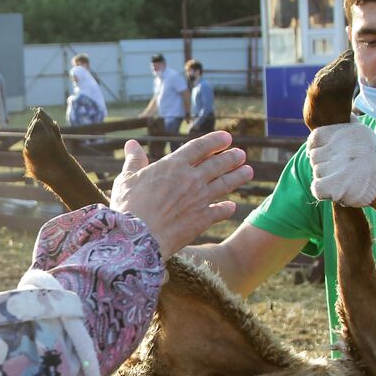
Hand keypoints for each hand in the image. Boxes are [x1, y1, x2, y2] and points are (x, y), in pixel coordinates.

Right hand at [110, 132, 252, 254]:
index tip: (226, 137)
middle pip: (217, 164)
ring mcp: (199, 199)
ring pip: (225, 184)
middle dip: (231, 158)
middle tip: (241, 154)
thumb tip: (131, 143)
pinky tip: (231, 206)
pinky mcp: (202, 220)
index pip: (199, 147)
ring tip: (248, 171)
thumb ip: (134, 160)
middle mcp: (191, 179)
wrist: (137, 238)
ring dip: (238, 177)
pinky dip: (227, 208)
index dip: (215, 141)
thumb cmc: (128, 207)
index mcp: (173, 166)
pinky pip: (220, 211)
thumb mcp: (127, 179)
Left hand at [307, 120, 375, 206]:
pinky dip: (323, 191)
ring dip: (326, 177)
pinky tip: (336, 189)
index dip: (317, 148)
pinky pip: (316, 187)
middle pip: (314, 156)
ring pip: (317, 172)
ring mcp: (338, 166)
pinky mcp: (336, 186)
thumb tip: (328, 111)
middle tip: (341, 168)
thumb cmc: (371, 158)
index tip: (328, 155)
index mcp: (345, 132)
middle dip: (323, 164)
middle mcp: (342, 147)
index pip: (315, 138)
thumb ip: (345, 122)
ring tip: (344, 178)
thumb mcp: (362, 132)